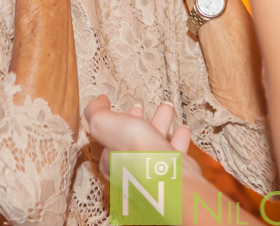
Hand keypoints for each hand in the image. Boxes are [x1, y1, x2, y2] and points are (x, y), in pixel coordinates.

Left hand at [83, 94, 198, 180]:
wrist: (168, 176)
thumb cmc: (135, 154)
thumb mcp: (104, 125)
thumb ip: (97, 112)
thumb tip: (97, 101)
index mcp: (112, 163)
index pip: (109, 141)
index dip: (116, 122)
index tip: (125, 109)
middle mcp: (131, 171)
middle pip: (133, 142)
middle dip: (138, 121)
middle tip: (142, 108)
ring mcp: (154, 173)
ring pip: (155, 144)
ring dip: (160, 125)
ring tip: (166, 109)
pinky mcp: (174, 174)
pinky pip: (175, 153)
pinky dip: (178, 139)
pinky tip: (182, 130)